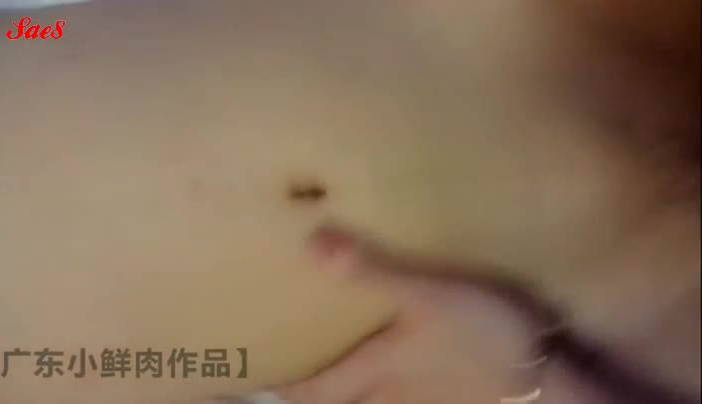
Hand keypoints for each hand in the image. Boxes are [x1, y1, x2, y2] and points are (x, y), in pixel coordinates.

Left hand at [270, 225, 553, 403]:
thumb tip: (311, 243)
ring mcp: (422, 403)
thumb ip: (372, 271)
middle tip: (294, 361)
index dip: (284, 383)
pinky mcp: (449, 400)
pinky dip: (388, 390)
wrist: (546, 379)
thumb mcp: (428, 294)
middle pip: (338, 403)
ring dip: (349, 390)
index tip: (261, 369)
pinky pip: (408, 401)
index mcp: (379, 369)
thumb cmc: (482, 334)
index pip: (315, 389)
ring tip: (337, 361)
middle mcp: (391, 395)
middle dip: (312, 388)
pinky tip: (397, 372)